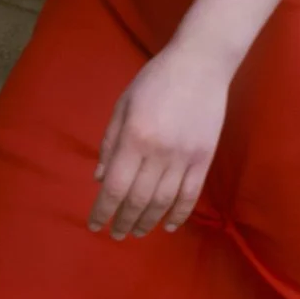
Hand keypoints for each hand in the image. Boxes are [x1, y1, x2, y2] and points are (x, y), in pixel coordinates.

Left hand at [88, 44, 231, 238]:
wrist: (200, 64)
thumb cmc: (155, 80)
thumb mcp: (123, 105)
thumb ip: (110, 143)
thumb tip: (99, 179)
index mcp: (134, 137)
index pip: (115, 186)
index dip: (103, 210)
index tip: (95, 225)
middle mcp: (159, 152)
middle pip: (138, 200)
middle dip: (123, 221)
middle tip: (116, 234)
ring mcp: (185, 157)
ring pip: (164, 202)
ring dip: (148, 222)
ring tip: (137, 231)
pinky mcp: (204, 158)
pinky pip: (191, 194)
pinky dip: (179, 214)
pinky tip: (169, 225)